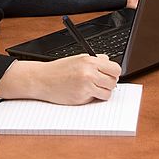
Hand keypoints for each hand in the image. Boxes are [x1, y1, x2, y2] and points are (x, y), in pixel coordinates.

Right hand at [0, 54, 121, 104]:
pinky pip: (95, 99)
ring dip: (102, 92)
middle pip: (113, 82)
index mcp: (90, 61)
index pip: (115, 69)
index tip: (110, 74)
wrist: (42, 79)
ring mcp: (85, 87)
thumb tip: (109, 63)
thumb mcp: (78, 58)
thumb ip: (96, 60)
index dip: (114, 73)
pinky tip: (82, 92)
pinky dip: (92, 97)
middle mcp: (89, 73)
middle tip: (100, 82)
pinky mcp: (81, 98)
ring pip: (107, 93)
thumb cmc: (59, 69)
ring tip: (92, 88)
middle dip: (108, 83)